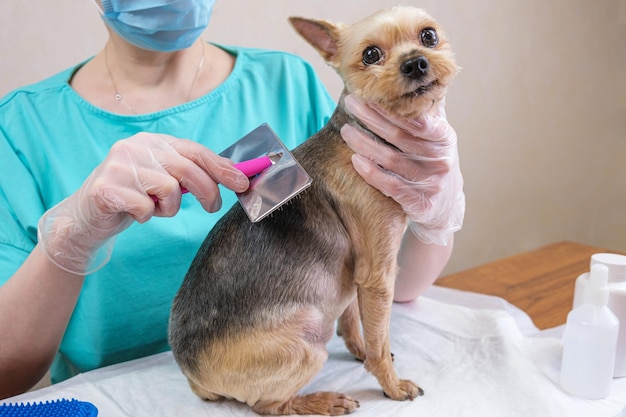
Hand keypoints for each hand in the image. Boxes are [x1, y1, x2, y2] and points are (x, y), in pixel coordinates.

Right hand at [38, 132, 248, 273]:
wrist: (87, 216)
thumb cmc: (133, 197)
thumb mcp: (164, 179)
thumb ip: (190, 173)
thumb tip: (233, 174)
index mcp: (152, 141)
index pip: (195, 150)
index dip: (222, 166)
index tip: (242, 182)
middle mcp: (135, 146)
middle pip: (187, 169)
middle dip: (208, 192)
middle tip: (212, 208)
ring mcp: (119, 165)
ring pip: (169, 190)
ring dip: (168, 208)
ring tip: (154, 208)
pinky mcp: (106, 188)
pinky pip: (147, 208)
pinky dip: (146, 217)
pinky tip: (133, 213)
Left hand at [340, 95, 464, 245]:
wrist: (445, 206)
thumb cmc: (434, 163)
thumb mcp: (438, 138)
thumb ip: (428, 112)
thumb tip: (418, 78)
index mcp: (444, 137)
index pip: (416, 118)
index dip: (390, 107)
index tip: (370, 93)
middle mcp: (440, 158)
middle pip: (399, 135)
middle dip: (371, 118)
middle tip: (350, 104)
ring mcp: (430, 181)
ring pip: (391, 159)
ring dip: (365, 144)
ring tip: (345, 131)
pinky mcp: (419, 202)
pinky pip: (390, 185)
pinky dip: (371, 172)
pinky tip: (355, 160)